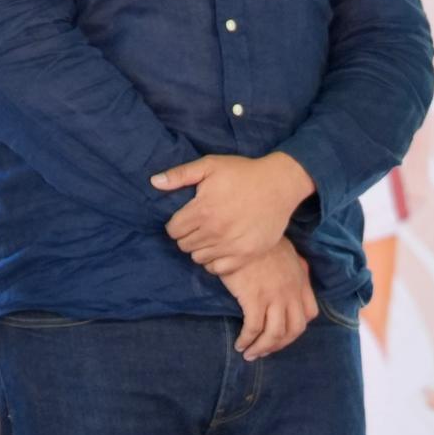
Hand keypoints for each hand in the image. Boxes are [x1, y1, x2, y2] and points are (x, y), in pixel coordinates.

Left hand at [154, 151, 313, 273]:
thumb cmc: (243, 173)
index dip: (176, 224)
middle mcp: (215, 231)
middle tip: (199, 226)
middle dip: (187, 236)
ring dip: (200, 249)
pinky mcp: (247, 254)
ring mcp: (231, 245)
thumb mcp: (210, 165)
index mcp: (202, 210)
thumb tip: (154, 182)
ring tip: (210, 237)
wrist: (280, 184)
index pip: (173, 230)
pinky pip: (218, 269)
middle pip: (184, 246)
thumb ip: (180, 175)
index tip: (186, 218)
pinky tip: (220, 249)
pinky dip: (214, 262)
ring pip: (199, 259)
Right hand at [221, 242, 316, 359]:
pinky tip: (240, 343)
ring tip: (249, 353)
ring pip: (275, 334)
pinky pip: (254, 329)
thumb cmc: (258, 241)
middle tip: (264, 350)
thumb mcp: (284, 252)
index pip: (309, 313)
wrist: (242, 230)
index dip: (297, 328)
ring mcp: (275, 297)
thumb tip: (283, 276)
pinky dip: (247, 340)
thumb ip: (289, 267)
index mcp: (300, 281)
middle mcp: (292, 292)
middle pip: (294, 330)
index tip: (282, 333)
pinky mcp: (255, 299)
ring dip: (262, 348)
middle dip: (280, 345)